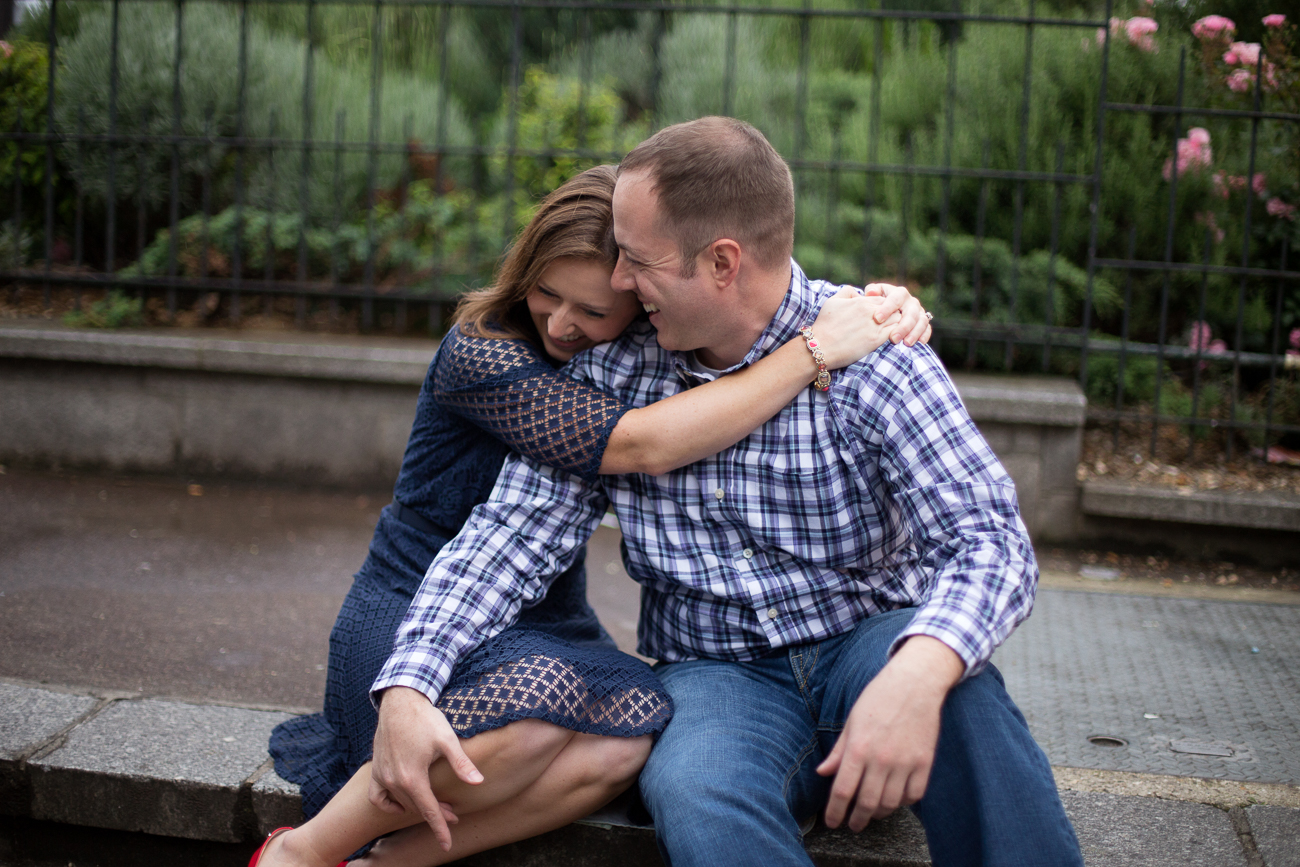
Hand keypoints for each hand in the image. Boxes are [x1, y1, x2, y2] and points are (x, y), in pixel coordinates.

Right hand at [369, 687, 482, 850]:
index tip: (447, 844)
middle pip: (417, 808)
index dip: (440, 829)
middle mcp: (394, 781)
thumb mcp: (448, 740)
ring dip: (418, 807)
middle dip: (436, 814)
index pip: (429, 811)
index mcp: (412, 778)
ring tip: (436, 805)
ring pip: (401, 803)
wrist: (400, 702)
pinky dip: (389, 804)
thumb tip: (478, 782)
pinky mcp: (376, 770)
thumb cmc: (425, 719)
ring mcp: (382, 776)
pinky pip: (378, 797)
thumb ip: (461, 764)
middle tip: (454, 815)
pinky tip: (401, 803)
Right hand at [808, 289, 895, 368]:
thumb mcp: (832, 301)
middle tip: (886, 323)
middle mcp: (870, 311)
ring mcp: (875, 325)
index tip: (879, 315)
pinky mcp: (876, 340)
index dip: (884, 306)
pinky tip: (889, 338)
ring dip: (895, 324)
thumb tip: (858, 293)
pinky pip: (895, 332)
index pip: (884, 298)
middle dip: (892, 314)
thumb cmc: (824, 325)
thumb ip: (847, 292)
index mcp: (862, 301)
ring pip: (897, 319)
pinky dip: (895, 333)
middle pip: (893, 308)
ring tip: (888, 331)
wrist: (820, 346)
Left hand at [816, 636, 963, 831]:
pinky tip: (896, 799)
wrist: (914, 683)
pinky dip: (904, 803)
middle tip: (853, 824)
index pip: (842, 791)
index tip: (832, 822)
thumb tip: (823, 773)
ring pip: (890, 803)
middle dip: (857, 820)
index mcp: (858, 748)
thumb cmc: (878, 698)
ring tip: (872, 812)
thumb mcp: (851, 721)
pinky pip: (914, 795)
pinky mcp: (925, 763)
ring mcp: (905, 763)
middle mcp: (881, 760)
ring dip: (879, 813)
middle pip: (866, 803)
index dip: (834, 812)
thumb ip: (839, 751)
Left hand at [861, 283, 932, 345]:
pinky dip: (925, 335)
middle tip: (893, 338)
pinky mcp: (924, 322)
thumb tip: (870, 293)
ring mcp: (919, 312)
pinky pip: (927, 328)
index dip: (887, 308)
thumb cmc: (878, 302)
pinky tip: (920, 343)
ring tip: (906, 343)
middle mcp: (912, 302)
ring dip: (914, 333)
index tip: (877, 319)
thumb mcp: (874, 294)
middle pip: (911, 313)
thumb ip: (871, 291)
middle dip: (903, 326)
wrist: (888, 309)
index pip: (895, 299)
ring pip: (922, 321)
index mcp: (900, 293)